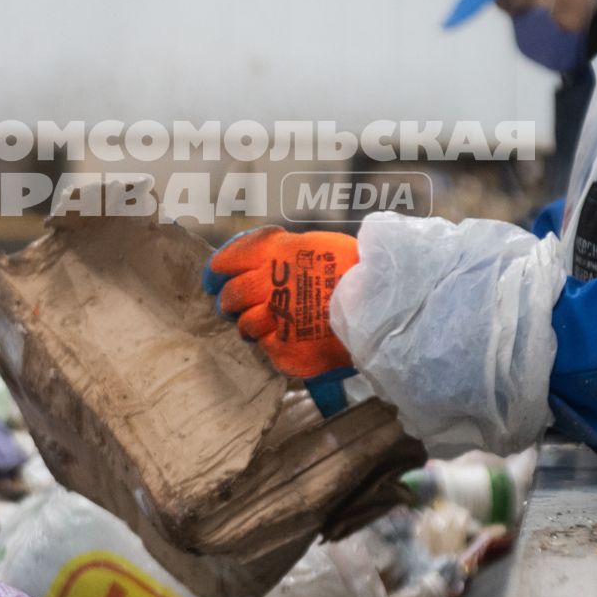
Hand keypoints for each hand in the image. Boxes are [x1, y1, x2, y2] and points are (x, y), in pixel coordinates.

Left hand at [203, 225, 358, 379]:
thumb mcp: (316, 245)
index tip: (214, 278)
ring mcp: (275, 320)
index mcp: (274, 253)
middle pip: (230, 296)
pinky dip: (278, 346)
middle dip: (230, 303)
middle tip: (236, 307)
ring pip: (246, 327)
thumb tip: (259, 264)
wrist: (382, 305)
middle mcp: (268, 284)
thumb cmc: (356, 271)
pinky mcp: (284, 350)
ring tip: (275, 325)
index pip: (226, 261)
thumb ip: (282, 255)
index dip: (217, 271)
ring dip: (254, 327)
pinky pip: (268, 350)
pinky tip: (297, 340)